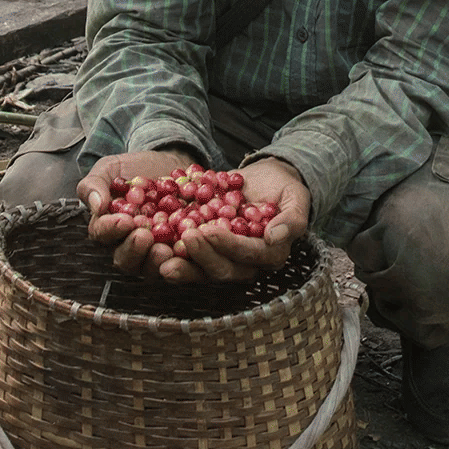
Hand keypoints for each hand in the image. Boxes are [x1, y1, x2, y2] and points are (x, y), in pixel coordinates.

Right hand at [79, 149, 199, 278]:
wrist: (170, 163)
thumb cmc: (136, 168)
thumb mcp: (111, 168)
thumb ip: (95, 184)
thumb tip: (96, 205)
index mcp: (108, 226)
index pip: (103, 233)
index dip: (111, 229)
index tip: (124, 220)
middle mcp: (128, 244)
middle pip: (125, 258)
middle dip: (134, 249)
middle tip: (144, 236)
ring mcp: (153, 251)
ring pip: (150, 267)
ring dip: (156, 261)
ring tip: (165, 249)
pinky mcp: (177, 250)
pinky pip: (179, 262)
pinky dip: (183, 258)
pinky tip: (187, 248)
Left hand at [157, 157, 310, 283]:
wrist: (265, 178)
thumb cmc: (284, 188)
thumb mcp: (296, 198)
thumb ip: (292, 219)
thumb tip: (275, 237)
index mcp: (269, 255)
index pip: (248, 256)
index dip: (229, 246)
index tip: (210, 230)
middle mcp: (245, 264)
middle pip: (221, 269)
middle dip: (201, 256)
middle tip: (185, 237)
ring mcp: (222, 259)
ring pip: (200, 270)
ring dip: (181, 265)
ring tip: (160, 255)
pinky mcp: (205, 250)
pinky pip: (187, 256)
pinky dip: (169, 251)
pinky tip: (152, 243)